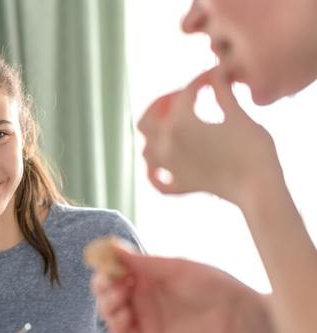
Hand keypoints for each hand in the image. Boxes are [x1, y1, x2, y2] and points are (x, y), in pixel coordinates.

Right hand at [90, 245, 257, 332]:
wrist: (232, 312)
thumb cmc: (208, 282)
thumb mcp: (172, 267)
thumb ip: (141, 262)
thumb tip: (112, 247)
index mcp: (144, 275)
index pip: (111, 271)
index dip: (104, 269)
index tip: (106, 268)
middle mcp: (139, 295)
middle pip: (105, 292)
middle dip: (102, 288)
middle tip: (115, 286)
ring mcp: (142, 315)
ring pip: (108, 313)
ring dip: (107, 306)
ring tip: (122, 300)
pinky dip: (115, 326)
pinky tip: (125, 318)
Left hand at [139, 66, 281, 205]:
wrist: (259, 188)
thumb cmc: (253, 149)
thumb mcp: (238, 115)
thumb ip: (222, 92)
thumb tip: (218, 72)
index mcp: (179, 124)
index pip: (184, 95)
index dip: (200, 81)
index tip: (214, 75)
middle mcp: (165, 146)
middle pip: (147, 120)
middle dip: (161, 105)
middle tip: (180, 98)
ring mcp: (169, 169)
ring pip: (146, 149)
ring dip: (154, 136)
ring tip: (170, 127)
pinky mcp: (179, 186)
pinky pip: (156, 180)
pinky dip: (155, 172)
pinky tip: (162, 167)